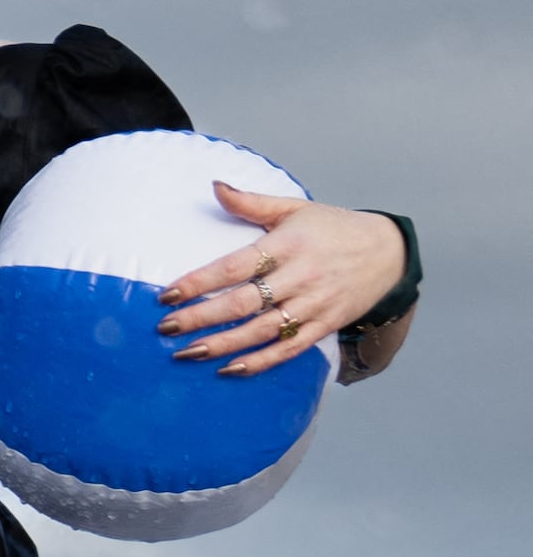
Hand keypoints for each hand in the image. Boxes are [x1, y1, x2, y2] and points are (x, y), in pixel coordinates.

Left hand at [159, 186, 402, 376]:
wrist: (390, 252)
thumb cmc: (333, 228)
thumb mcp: (295, 209)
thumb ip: (252, 203)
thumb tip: (215, 186)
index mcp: (289, 245)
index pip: (235, 266)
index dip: (199, 282)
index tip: (168, 295)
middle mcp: (301, 276)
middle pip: (244, 302)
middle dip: (201, 317)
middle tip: (166, 328)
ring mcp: (314, 304)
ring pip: (263, 330)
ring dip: (222, 344)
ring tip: (186, 353)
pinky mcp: (325, 324)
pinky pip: (289, 348)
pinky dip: (260, 361)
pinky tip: (229, 369)